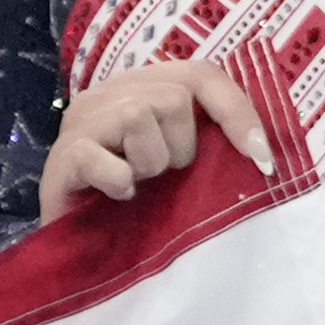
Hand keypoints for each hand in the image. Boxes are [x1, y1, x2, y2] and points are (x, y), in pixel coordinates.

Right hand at [46, 54, 278, 211]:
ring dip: (149, 164)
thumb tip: (263, 152)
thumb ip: (208, 144)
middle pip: (172, 97)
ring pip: (138, 117)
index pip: (199, 74)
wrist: (77, 250)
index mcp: (140, 89)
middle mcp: (107, 95)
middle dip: (180, 148)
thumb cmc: (134, 206)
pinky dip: (119, 180)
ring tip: (135, 185)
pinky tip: (117, 196)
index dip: (236, 110)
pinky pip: (101, 156)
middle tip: (160, 177)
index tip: (261, 158)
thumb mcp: (178, 167)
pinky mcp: (61, 158)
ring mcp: (79, 123)